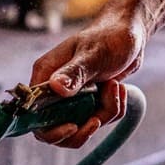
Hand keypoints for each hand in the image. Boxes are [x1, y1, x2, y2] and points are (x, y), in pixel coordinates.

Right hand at [30, 9, 146, 147]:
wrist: (131, 34)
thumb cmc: (110, 36)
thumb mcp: (93, 54)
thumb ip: (74, 73)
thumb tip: (55, 87)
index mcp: (45, 76)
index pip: (33, 115)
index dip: (50, 128)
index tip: (72, 126)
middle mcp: (53, 90)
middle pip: (52, 129)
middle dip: (79, 130)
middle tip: (97, 120)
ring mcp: (69, 99)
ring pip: (78, 128)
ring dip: (102, 114)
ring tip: (114, 90)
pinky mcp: (85, 103)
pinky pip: (95, 120)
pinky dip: (111, 110)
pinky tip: (118, 89)